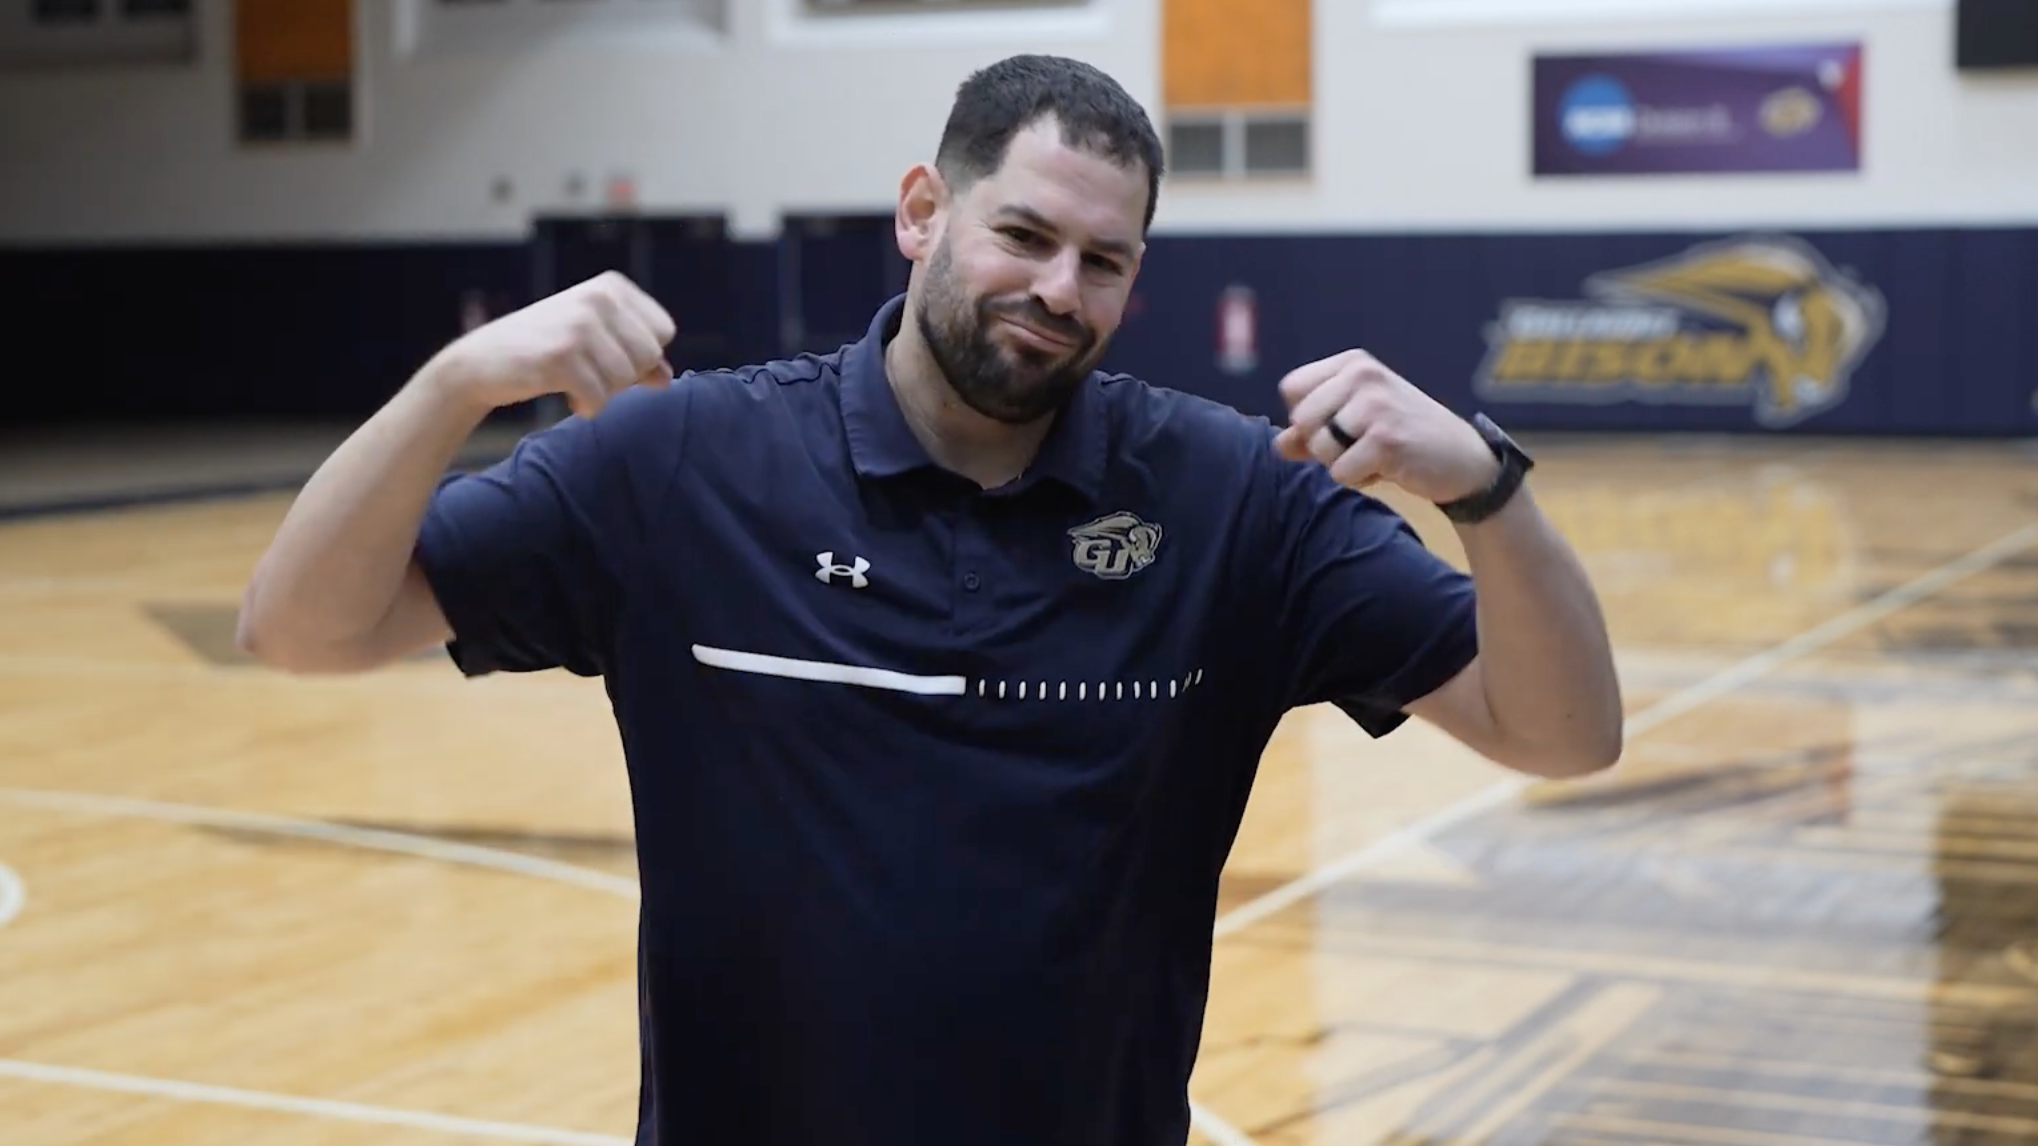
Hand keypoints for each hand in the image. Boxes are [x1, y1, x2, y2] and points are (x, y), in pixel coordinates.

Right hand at [424, 271, 675, 417]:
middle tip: (587, 370)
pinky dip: (585, 407)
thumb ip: (635, 357)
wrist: (481, 362)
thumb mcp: (594, 343)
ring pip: (625, 381)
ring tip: (571, 379)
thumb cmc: (544, 350)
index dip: (641, 355)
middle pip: (650, 356)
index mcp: (612, 287)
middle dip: (624, 376)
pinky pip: (600, 399)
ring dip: (601, 392)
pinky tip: (563, 394)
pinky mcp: (561, 356)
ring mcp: (579, 326)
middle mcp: (598, 298)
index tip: (606, 354)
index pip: (663, 331)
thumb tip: (666, 378)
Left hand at [1272, 349, 1497, 503]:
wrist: (1461, 459)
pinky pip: (1340, 472)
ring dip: (1341, 464)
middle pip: (1301, 420)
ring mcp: (1375, 405)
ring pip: (1319, 448)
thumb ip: (1313, 431)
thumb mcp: (1356, 424)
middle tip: (1358, 445)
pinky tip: (1388, 467)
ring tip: (1375, 455)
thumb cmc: (1403, 437)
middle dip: (1322, 445)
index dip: (1307, 418)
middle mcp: (1363, 375)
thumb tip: (1278, 444)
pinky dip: (1359, 479)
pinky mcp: (1385, 438)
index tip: (1340, 425)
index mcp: (1352, 363)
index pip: (1291, 389)